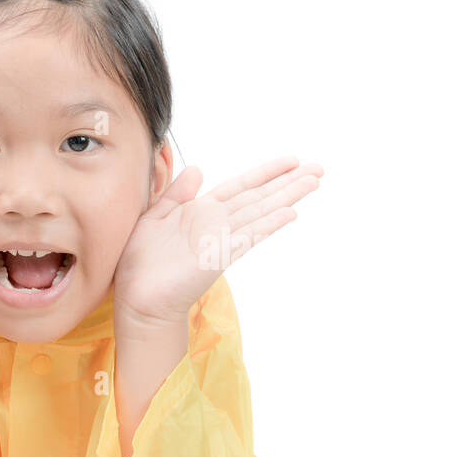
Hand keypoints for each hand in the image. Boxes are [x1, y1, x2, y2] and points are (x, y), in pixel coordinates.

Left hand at [113, 155, 323, 327]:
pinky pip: (248, 237)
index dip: (267, 172)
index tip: (292, 160)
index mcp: (202, 211)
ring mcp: (222, 240)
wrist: (137, 296)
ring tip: (313, 183)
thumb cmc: (140, 262)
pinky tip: (290, 213)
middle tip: (318, 169)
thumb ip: (177, 194)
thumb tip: (198, 169)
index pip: (242, 186)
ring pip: (261, 212)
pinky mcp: (219, 256)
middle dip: (289, 182)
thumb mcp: (155, 216)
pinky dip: (269, 224)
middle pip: (260, 197)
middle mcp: (218, 223)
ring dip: (288, 196)